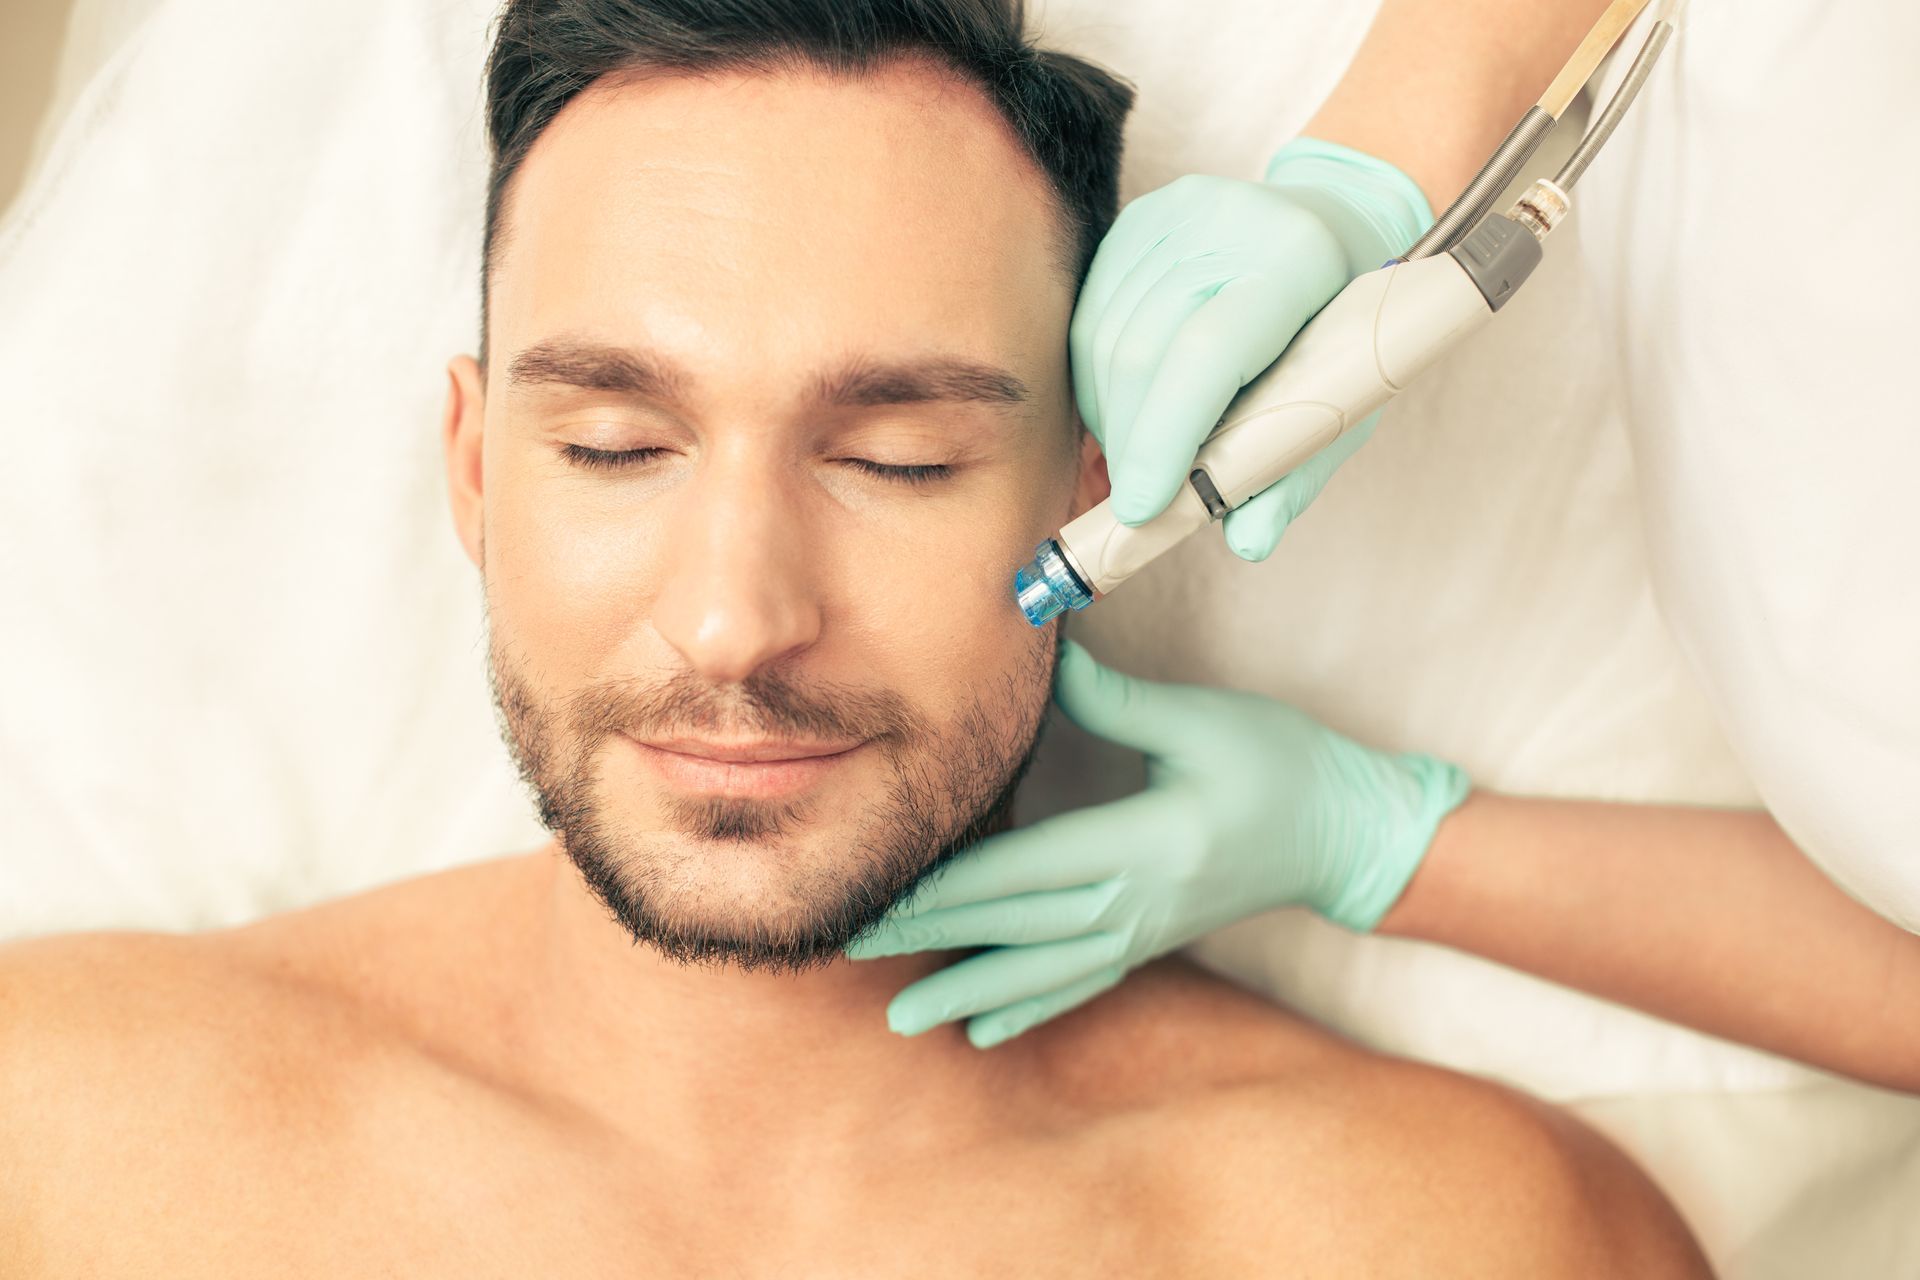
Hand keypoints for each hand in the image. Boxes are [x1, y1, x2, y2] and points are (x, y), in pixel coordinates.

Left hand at [846, 642, 1468, 1047]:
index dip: (945, 892)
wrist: (1349, 832)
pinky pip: (1079, 984)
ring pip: (1039, 971)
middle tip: (850, 950)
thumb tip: (1044, 660)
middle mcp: (1134, 902)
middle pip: (1013, 926)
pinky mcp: (1152, 938)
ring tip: (903, 1022)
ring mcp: (1143, 930)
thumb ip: (1117, 701)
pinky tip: (983, 1034)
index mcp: (1139, 845)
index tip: (881, 902)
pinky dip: (1028, 1009)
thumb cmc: (1282, 765)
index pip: (1021, 873)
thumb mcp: (1204, 720)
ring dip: (967, 993)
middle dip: (929, 940)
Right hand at [1072, 137, 1430, 559]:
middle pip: (1143, 352)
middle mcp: (1230, 221)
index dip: (1164, 437)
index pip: (1206, 354)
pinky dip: (1100, 382)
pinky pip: (1092, 318)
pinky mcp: (1139, 219)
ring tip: (1140, 455)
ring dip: (1111, 418)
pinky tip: (1128, 408)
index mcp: (1297, 261)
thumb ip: (1293, 472)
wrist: (1335, 224)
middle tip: (1141, 497)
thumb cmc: (1341, 325)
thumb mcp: (1344, 400)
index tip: (1142, 506)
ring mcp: (1177, 213)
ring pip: (1105, 340)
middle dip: (1132, 442)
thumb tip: (1247, 541)